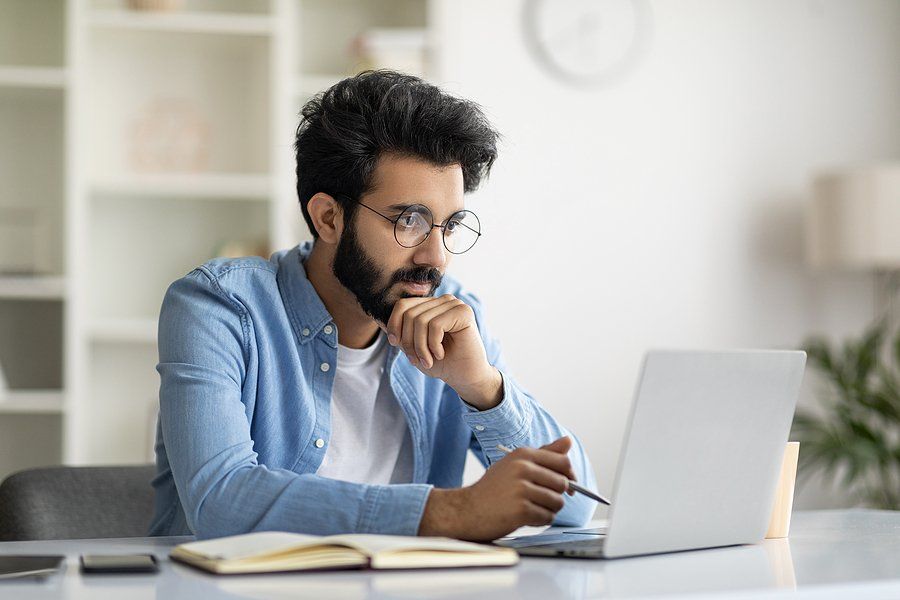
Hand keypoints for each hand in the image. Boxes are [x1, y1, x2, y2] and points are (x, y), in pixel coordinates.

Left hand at [384, 295, 501, 408]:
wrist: (465, 377)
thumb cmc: (442, 363)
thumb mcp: (414, 347)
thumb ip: (400, 334)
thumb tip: (379, 322)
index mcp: (431, 305)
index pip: (402, 305)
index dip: (394, 325)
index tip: (395, 344)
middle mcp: (443, 301)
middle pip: (410, 314)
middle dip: (408, 342)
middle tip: (417, 360)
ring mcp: (455, 304)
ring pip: (421, 320)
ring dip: (420, 347)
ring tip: (428, 360)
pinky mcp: (464, 312)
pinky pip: (435, 325)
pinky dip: (433, 345)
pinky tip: (440, 354)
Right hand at [418, 437, 575, 540]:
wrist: (467, 510)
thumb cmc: (493, 489)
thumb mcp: (515, 464)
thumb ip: (544, 453)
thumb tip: (568, 441)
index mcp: (523, 454)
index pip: (562, 461)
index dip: (569, 475)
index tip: (567, 485)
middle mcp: (522, 468)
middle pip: (563, 483)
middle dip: (555, 495)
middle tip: (537, 499)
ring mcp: (521, 489)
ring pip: (557, 502)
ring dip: (548, 509)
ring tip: (529, 508)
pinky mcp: (521, 510)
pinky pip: (547, 517)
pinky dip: (540, 521)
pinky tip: (524, 517)